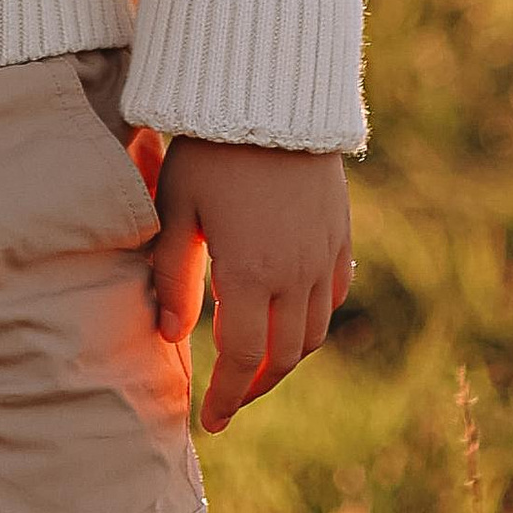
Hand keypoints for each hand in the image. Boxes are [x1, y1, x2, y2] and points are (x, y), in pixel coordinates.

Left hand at [151, 140, 352, 431]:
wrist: (272, 90)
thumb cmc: (212, 147)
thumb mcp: (178, 207)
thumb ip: (174, 275)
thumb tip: (171, 336)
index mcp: (252, 273)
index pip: (241, 359)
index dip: (226, 397)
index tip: (210, 422)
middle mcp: (297, 273)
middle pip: (284, 356)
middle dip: (256, 386)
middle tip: (231, 399)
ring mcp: (325, 253)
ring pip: (316, 332)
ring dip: (288, 358)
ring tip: (259, 364)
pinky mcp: (340, 232)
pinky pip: (336, 294)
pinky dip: (316, 318)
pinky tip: (294, 317)